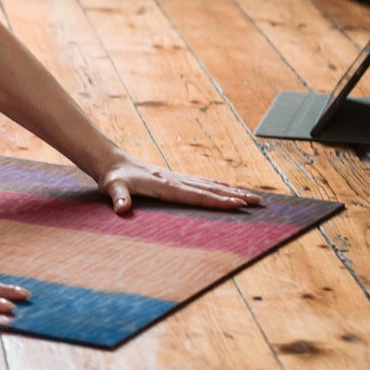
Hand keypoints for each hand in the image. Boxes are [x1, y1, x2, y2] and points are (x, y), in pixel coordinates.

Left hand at [95, 157, 266, 216]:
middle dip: (234, 196)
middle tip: (258, 202)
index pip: (196, 195)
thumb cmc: (112, 178)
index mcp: (165, 186)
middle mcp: (175, 180)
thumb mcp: (112, 188)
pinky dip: (218, 186)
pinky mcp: (175, 178)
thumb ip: (119, 198)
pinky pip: (202, 183)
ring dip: (231, 191)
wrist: (112, 162)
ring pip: (210, 185)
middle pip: (210, 189)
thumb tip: (122, 208)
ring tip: (253, 197)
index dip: (217, 201)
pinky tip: (228, 189)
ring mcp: (177, 178)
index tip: (237, 204)